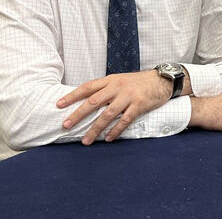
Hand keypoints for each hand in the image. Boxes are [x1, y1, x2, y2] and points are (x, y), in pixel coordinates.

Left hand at [57, 70, 172, 144]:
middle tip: (66, 125)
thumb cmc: (139, 82)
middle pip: (94, 101)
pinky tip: (108, 139)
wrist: (162, 80)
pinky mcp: (139, 105)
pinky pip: (125, 120)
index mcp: (110, 80)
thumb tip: (88, 101)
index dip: (72, 96)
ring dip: (95, 128)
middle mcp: (117, 87)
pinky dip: (115, 130)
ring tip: (86, 140)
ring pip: (108, 114)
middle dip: (78, 114)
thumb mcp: (120, 80)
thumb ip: (106, 89)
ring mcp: (128, 96)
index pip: (87, 87)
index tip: (59, 104)